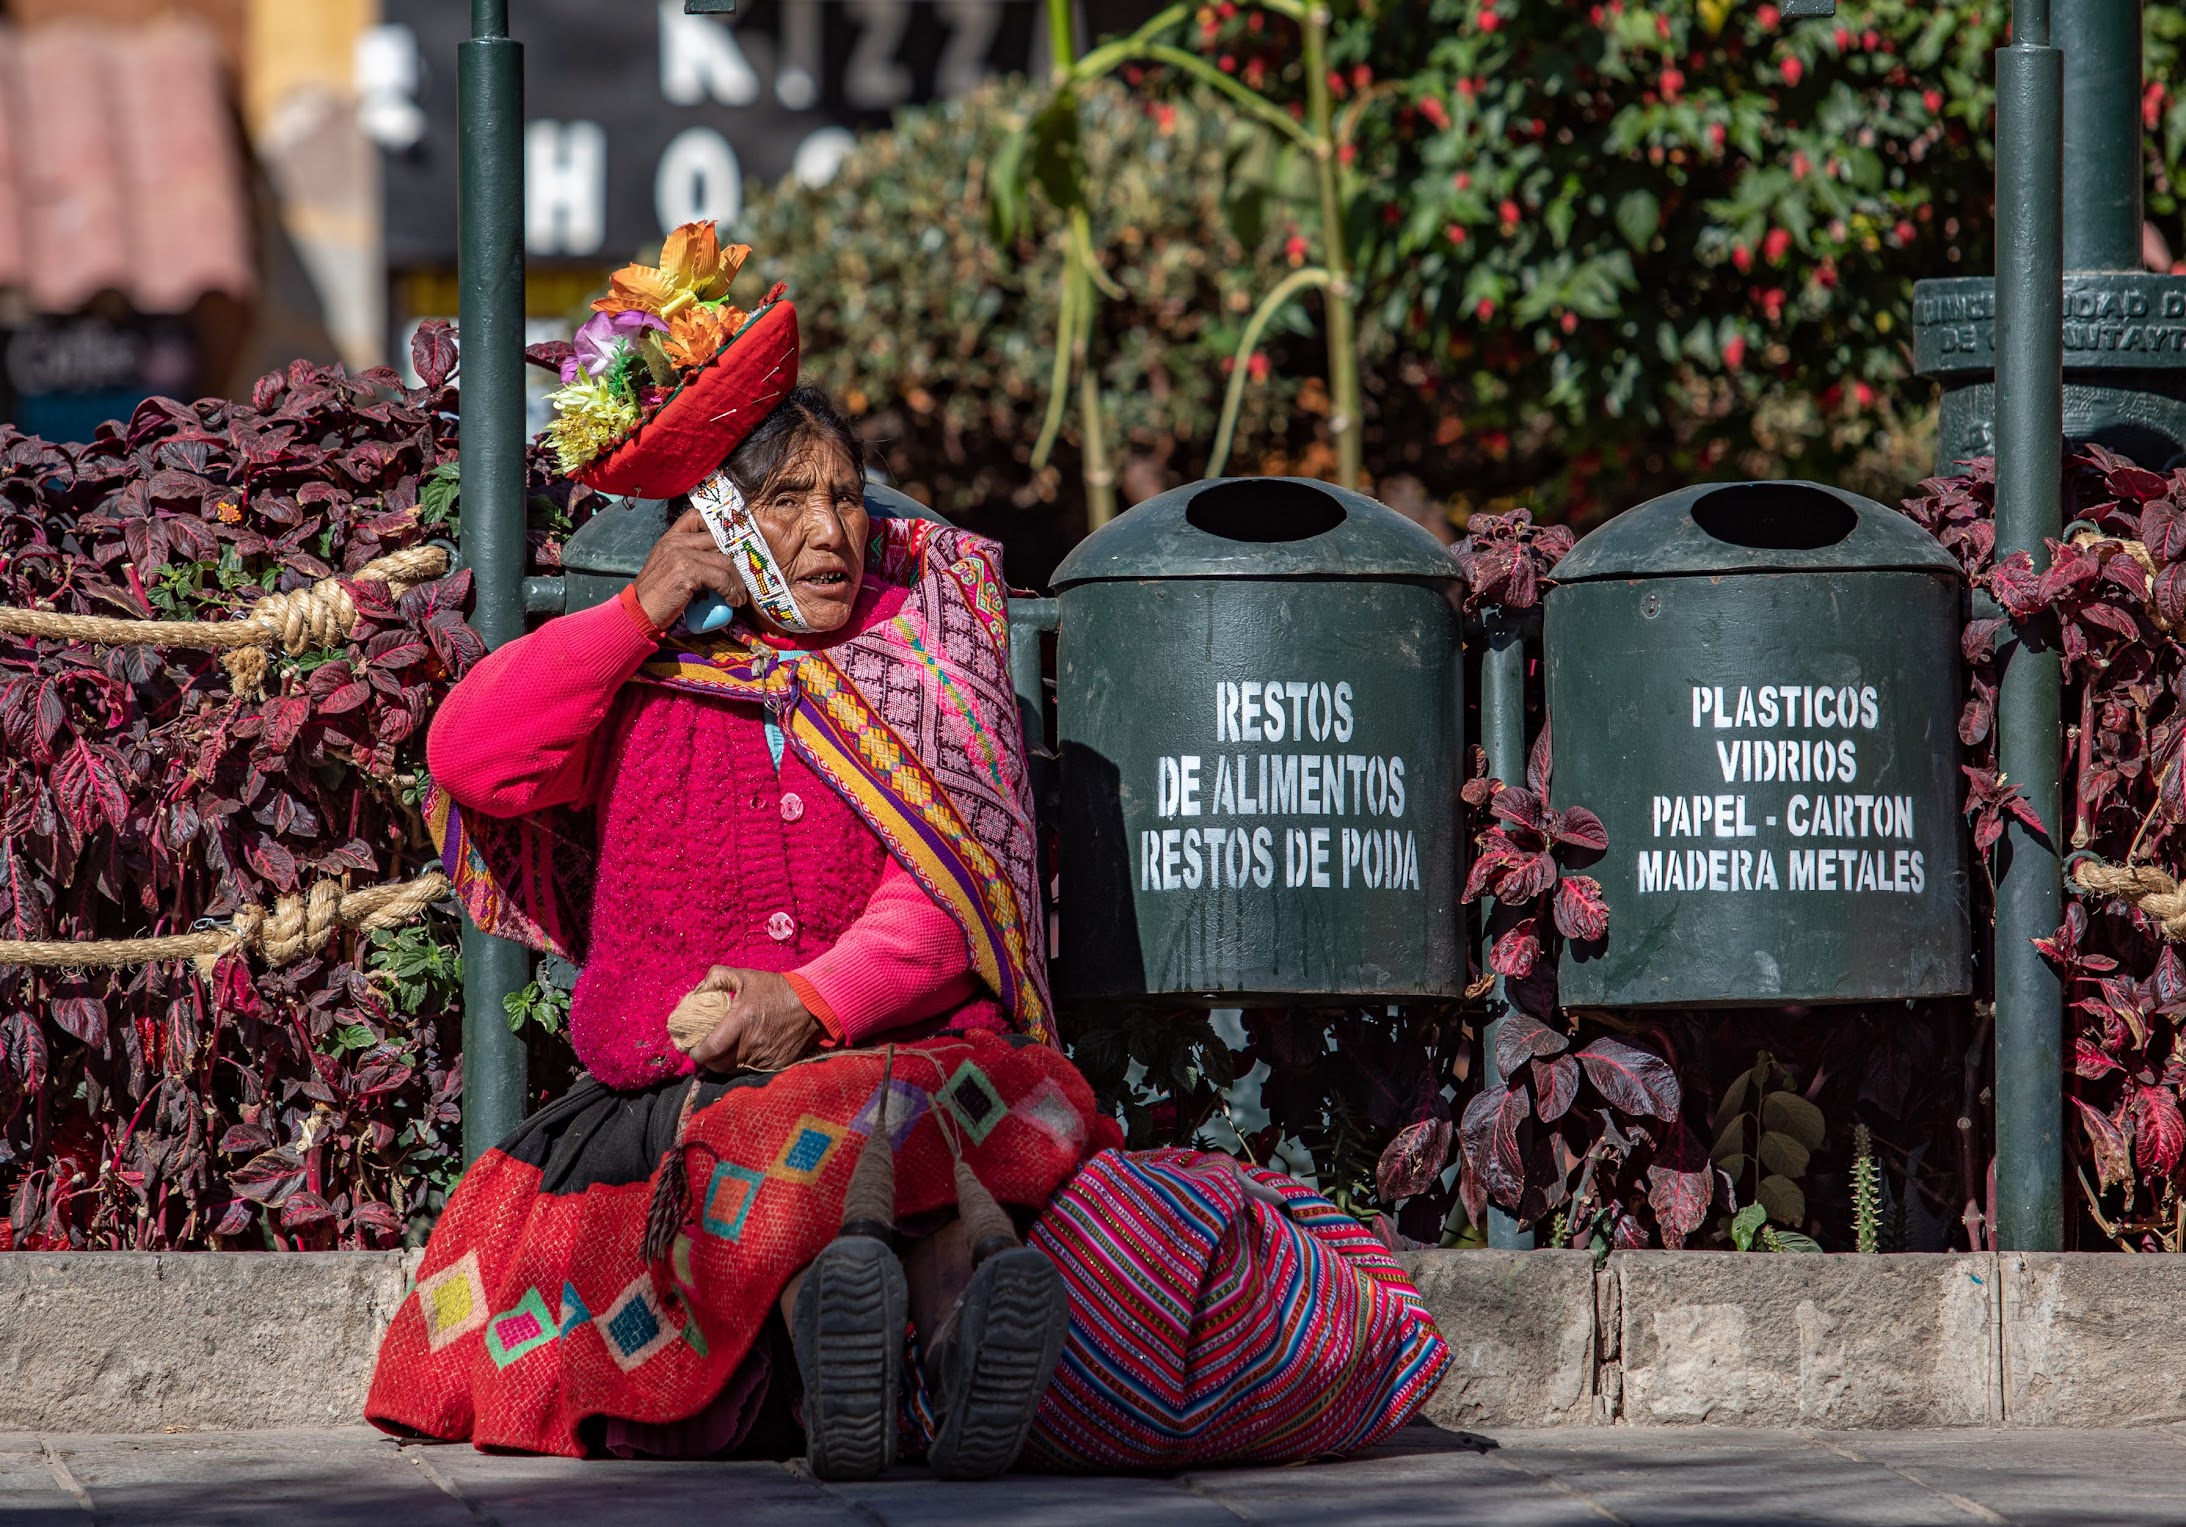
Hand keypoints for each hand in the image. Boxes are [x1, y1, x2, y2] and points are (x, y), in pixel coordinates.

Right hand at [631, 507, 746, 629]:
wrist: (638, 613)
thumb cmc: (656, 596)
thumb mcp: (668, 568)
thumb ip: (687, 557)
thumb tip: (717, 561)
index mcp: (670, 538)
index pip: (698, 517)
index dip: (719, 527)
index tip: (732, 547)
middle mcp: (675, 542)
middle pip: (718, 540)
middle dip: (736, 559)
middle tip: (742, 579)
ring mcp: (680, 555)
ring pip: (724, 560)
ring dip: (737, 581)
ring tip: (738, 596)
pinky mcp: (687, 572)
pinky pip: (721, 578)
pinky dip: (731, 591)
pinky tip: (732, 601)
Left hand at [673, 967, 823, 1071]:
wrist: (813, 1004)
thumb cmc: (776, 989)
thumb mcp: (746, 976)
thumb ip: (717, 977)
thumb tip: (697, 991)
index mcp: (742, 1021)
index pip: (711, 1048)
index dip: (697, 1053)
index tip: (693, 1050)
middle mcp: (752, 1043)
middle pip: (719, 1065)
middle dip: (709, 1060)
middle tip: (707, 1051)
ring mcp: (765, 1057)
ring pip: (734, 1070)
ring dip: (726, 1063)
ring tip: (725, 1052)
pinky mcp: (776, 1065)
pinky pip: (752, 1070)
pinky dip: (745, 1064)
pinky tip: (746, 1052)